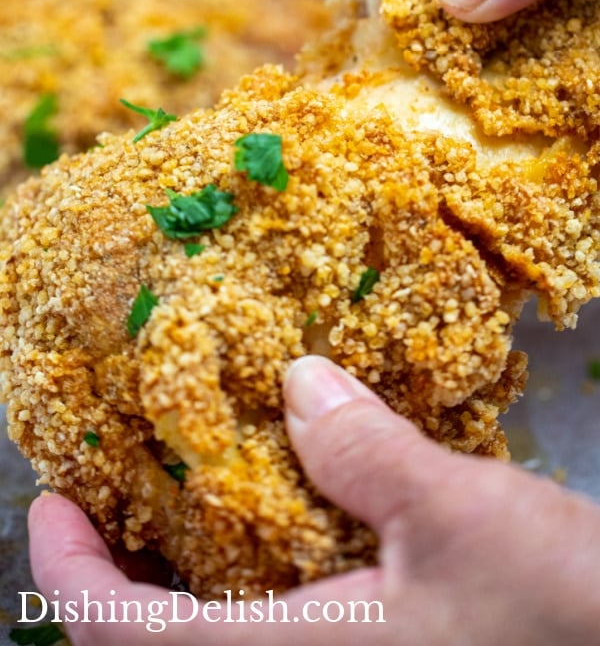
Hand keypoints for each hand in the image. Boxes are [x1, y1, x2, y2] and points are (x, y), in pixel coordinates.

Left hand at [27, 355, 599, 644]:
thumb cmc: (559, 611)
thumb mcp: (461, 517)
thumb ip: (367, 451)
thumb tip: (296, 383)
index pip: (132, 642)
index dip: (70, 576)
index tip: (48, 505)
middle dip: (112, 577)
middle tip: (105, 491)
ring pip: (213, 642)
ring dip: (171, 582)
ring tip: (169, 496)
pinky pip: (267, 632)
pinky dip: (236, 582)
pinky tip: (264, 521)